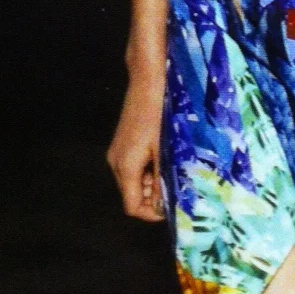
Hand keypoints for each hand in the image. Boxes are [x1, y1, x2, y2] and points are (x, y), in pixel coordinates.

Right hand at [106, 70, 166, 221]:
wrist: (148, 79)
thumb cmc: (159, 112)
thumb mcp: (165, 148)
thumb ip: (164, 177)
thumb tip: (168, 203)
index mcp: (124, 167)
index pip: (132, 207)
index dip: (152, 214)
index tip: (173, 208)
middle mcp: (115, 162)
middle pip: (132, 195)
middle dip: (154, 198)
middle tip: (178, 189)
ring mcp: (117, 151)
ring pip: (133, 181)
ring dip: (153, 183)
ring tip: (174, 172)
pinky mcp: (122, 142)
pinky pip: (133, 167)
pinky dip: (148, 170)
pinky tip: (165, 158)